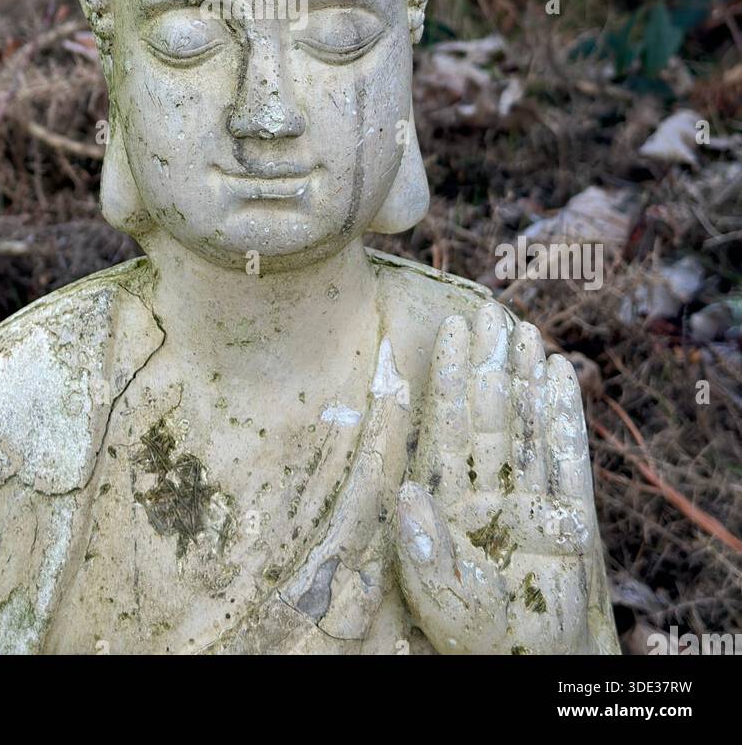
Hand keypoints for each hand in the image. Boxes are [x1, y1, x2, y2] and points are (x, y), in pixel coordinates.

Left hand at [396, 303, 599, 654]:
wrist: (535, 667)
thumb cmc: (479, 639)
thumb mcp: (443, 599)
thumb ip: (424, 550)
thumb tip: (406, 494)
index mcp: (449, 502)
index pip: (448, 426)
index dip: (448, 376)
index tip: (448, 328)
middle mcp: (489, 491)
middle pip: (490, 414)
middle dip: (488, 363)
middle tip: (489, 310)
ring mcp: (532, 499)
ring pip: (528, 424)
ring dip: (527, 378)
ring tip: (525, 329)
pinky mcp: (571, 517)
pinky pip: (567, 455)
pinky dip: (566, 415)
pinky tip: (561, 375)